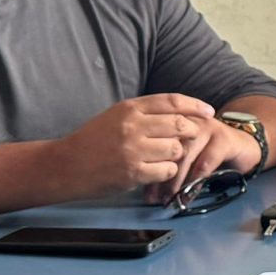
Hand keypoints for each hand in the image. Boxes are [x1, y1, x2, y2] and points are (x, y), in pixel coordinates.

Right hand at [53, 93, 217, 196]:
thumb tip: (178, 114)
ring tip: (165, 159)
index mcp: (129, 108)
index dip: (195, 105)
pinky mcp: (133, 172)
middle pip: (179, 124)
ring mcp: (134, 149)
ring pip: (175, 149)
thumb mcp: (115, 117)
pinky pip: (166, 171)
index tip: (209, 112)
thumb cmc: (91, 141)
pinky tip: (157, 173)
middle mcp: (133, 125)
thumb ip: (143, 114)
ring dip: (176, 155)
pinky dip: (167, 173)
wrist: (66, 165)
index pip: (172, 101)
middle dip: (190, 132)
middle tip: (191, 140)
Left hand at [149, 116, 265, 205]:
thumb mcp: (184, 157)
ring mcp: (205, 127)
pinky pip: (207, 161)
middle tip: (156, 198)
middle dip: (160, 175)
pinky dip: (197, 180)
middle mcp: (187, 119)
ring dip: (177, 179)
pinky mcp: (223, 138)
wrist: (243, 144)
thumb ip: (165, 167)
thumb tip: (147, 193)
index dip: (148, 166)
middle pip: (167, 146)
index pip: (155, 141)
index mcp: (172, 119)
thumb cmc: (207, 153)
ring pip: (186, 153)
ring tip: (172, 198)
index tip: (144, 191)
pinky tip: (192, 193)